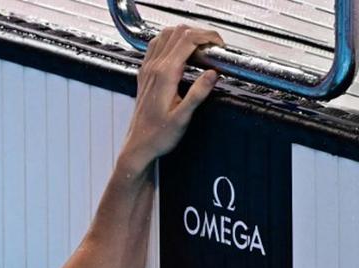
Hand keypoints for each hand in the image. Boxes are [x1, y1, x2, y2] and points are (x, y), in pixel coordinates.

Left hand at [121, 25, 224, 169]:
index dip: (207, 37)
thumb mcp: (183, 117)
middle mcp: (153, 68)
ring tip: (201, 48)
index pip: (187, 39)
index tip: (219, 45)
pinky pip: (156, 45)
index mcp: (164, 75)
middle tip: (214, 47)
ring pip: (166, 35)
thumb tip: (213, 74)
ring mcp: (147, 69)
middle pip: (178, 32)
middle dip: (200, 33)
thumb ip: (198, 94)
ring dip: (185, 35)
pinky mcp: (145, 73)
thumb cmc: (158, 136)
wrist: (138, 145)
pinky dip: (172, 41)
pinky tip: (181, 53)